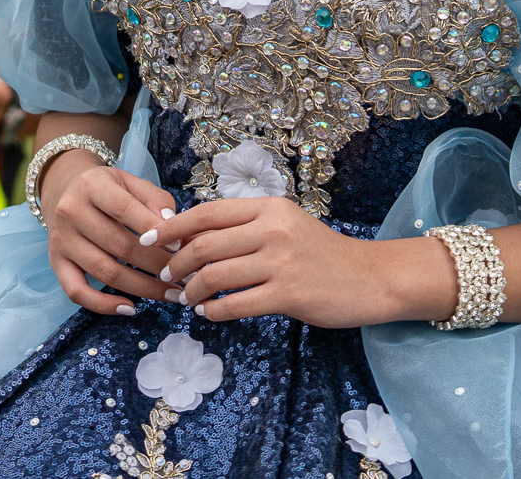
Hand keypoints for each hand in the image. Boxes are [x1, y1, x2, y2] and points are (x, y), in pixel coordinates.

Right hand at [43, 151, 179, 315]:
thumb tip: (173, 226)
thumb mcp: (130, 182)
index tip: (179, 246)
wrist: (64, 190)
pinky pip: (77, 292)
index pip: (124, 210)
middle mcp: (71, 212)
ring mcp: (61, 241)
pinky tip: (130, 308)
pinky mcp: (56, 263)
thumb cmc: (106, 188)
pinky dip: (103, 305)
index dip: (153, 229)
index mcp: (91, 186)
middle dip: (156, 264)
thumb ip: (154, 199)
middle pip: (118, 245)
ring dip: (142, 287)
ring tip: (170, 294)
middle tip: (183, 276)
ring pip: (104, 272)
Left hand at [152, 198, 449, 329]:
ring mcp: (280, 262)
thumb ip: (246, 226)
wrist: (370, 278)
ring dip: (190, 291)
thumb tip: (193, 235)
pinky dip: (213, 311)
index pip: (207, 212)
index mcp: (269, 207)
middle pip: (204, 244)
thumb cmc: (322, 253)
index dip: (172, 226)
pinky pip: (235, 305)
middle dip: (176, 262)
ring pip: (214, 275)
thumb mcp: (286, 225)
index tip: (150, 239)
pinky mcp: (288, 295)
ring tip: (186, 299)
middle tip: (166, 276)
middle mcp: (272, 229)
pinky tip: (208, 313)